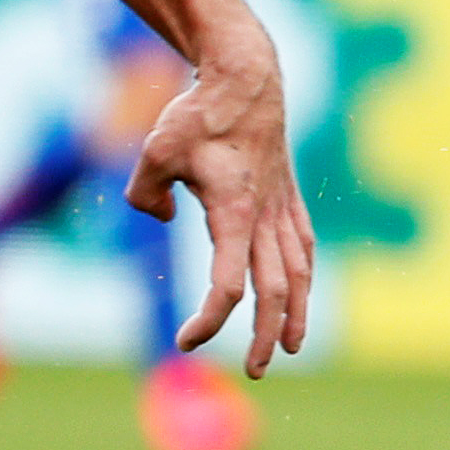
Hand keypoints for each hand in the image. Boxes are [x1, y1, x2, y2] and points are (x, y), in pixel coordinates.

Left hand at [125, 42, 315, 373]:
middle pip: (276, 290)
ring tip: (292, 348)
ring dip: (297, 314)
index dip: (210, 319)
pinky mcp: (289, 198)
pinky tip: (300, 296)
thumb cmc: (198, 114)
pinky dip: (304, 279)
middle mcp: (266, 216)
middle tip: (257, 371)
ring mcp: (283, 208)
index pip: (229, 283)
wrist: (246, 78)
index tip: (185, 340)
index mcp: (235, 211)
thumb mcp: (152, 152)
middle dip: (268, 336)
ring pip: (299, 274)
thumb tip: (163, 215)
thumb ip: (145, 195)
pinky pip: (303, 248)